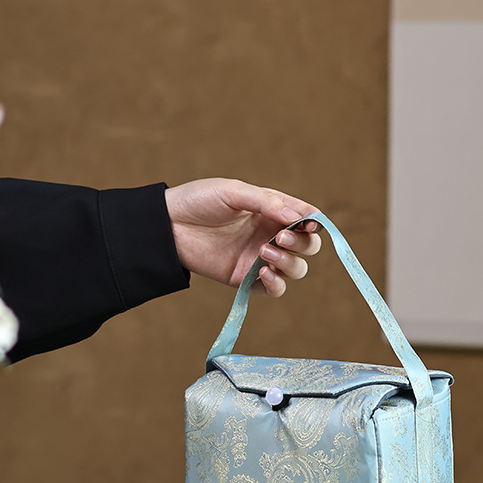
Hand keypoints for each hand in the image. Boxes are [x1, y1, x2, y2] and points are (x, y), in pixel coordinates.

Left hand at [165, 178, 320, 296]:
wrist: (168, 226)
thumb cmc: (199, 201)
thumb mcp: (234, 192)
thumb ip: (267, 202)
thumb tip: (296, 216)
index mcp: (273, 210)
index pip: (307, 218)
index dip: (314, 223)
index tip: (308, 224)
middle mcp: (271, 234)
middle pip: (308, 246)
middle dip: (302, 243)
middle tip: (281, 237)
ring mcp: (260, 258)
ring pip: (296, 269)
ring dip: (289, 262)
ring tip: (264, 251)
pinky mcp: (246, 278)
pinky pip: (275, 289)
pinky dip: (277, 284)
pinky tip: (263, 273)